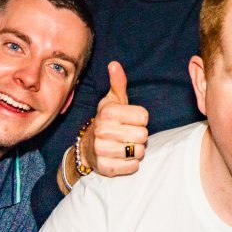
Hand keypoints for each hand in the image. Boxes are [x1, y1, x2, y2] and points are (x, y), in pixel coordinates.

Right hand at [88, 61, 148, 175]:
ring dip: (136, 150)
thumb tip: (114, 64)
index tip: (130, 120)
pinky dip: (131, 164)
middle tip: (128, 134)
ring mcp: (102, 149)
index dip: (141, 119)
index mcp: (108, 112)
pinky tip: (122, 157)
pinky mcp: (105, 167)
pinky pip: (132, 167)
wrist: (87, 146)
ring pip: (139, 151)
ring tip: (125, 145)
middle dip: (140, 136)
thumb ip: (118, 82)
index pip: (144, 117)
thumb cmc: (107, 120)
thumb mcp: (113, 101)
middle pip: (143, 135)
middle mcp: (103, 130)